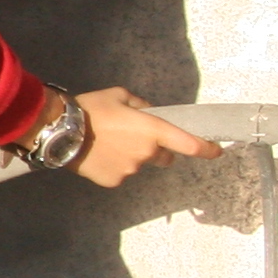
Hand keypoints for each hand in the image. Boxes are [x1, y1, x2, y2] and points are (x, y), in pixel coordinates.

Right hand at [71, 86, 219, 187]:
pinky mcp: (114, 181)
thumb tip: (147, 114)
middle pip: (163, 157)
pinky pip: (121, 173)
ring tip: (106, 144)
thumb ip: (140, 106)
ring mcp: (131, 170)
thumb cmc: (93, 108)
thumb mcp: (119, 96)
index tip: (216, 150)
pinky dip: (113, 166)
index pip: (188, 143)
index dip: (205, 148)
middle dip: (155, 150)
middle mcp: (146, 153)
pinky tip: (97, 155)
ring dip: (130, 156)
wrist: (61, 130)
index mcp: (152, 130)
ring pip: (138, 164)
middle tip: (133, 138)